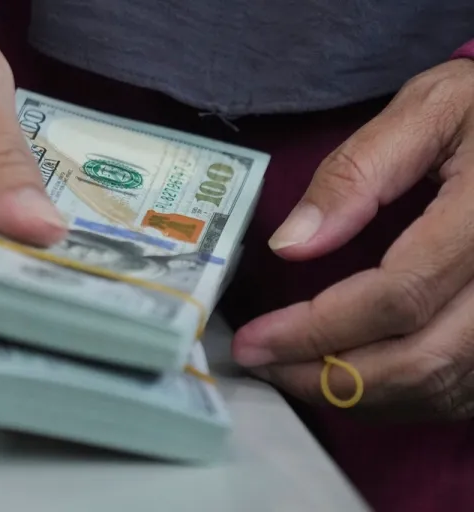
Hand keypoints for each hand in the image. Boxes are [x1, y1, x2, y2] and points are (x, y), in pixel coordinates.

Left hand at [232, 58, 473, 418]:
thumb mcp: (426, 111)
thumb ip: (357, 173)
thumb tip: (290, 245)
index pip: (398, 295)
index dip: (318, 329)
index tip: (253, 340)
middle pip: (421, 359)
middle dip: (327, 376)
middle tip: (262, 365)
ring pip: (443, 386)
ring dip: (358, 395)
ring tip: (291, 374)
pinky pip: (464, 390)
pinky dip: (401, 396)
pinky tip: (351, 378)